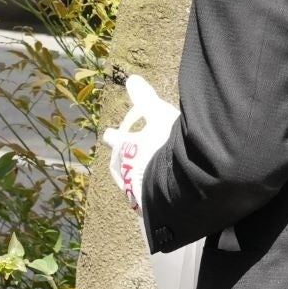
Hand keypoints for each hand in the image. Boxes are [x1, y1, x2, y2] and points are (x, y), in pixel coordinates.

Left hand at [99, 73, 178, 212]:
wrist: (176, 186)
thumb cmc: (165, 146)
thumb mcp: (158, 115)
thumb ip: (145, 98)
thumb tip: (131, 79)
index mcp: (124, 149)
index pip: (115, 139)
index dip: (115, 135)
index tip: (111, 134)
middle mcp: (124, 173)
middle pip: (117, 166)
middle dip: (120, 161)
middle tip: (122, 158)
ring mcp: (134, 193)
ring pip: (128, 185)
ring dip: (133, 179)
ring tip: (139, 177)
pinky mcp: (147, 210)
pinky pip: (144, 201)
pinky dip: (148, 195)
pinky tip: (155, 196)